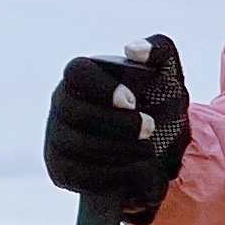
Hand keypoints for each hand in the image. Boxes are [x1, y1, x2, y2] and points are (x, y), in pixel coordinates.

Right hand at [44, 34, 189, 222]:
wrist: (159, 146)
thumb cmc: (158, 102)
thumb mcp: (168, 74)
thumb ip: (158, 50)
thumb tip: (133, 49)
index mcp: (82, 75)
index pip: (76, 72)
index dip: (102, 86)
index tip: (132, 100)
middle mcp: (62, 103)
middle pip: (73, 111)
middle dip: (116, 123)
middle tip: (150, 128)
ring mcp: (56, 137)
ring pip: (74, 144)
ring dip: (117, 148)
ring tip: (147, 149)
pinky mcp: (61, 169)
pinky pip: (76, 174)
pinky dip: (109, 172)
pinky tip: (132, 167)